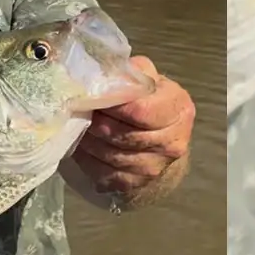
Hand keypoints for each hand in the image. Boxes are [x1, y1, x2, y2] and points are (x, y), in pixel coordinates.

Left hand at [71, 56, 193, 207]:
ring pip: (112, 156)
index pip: (140, 111)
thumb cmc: (149, 99)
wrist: (160, 137)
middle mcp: (174, 141)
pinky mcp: (139, 183)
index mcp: (178, 108)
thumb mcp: (146, 77)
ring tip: (77, 127)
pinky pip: (105, 175)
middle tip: (78, 112)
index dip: (112, 105)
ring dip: (89, 142)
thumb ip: (130, 72)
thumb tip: (102, 72)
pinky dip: (88, 161)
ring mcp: (157, 166)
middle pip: (124, 135)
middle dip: (97, 123)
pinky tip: (80, 147)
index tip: (92, 96)